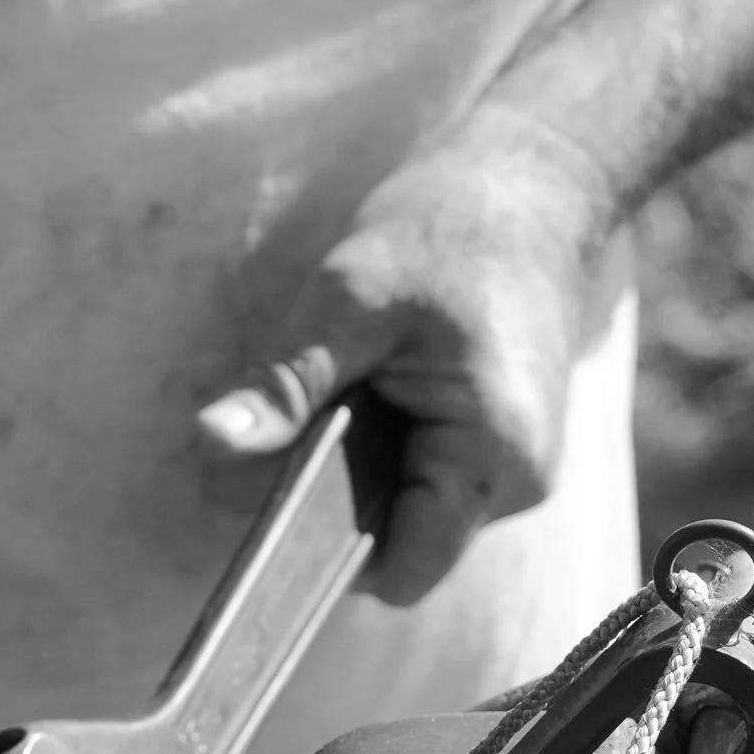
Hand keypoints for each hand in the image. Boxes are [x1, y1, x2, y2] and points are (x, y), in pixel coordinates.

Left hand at [197, 111, 614, 605]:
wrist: (539, 181)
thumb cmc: (453, 226)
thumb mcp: (350, 295)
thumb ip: (286, 382)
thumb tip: (213, 439)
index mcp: (493, 457)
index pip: (400, 572)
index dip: (326, 559)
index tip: (270, 515)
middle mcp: (517, 483)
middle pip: (396, 547)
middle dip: (337, 504)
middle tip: (308, 422)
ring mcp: (515, 470)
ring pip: (406, 515)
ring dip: (359, 475)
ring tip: (353, 394)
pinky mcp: (500, 450)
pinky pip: (423, 482)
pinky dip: (386, 452)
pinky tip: (379, 393)